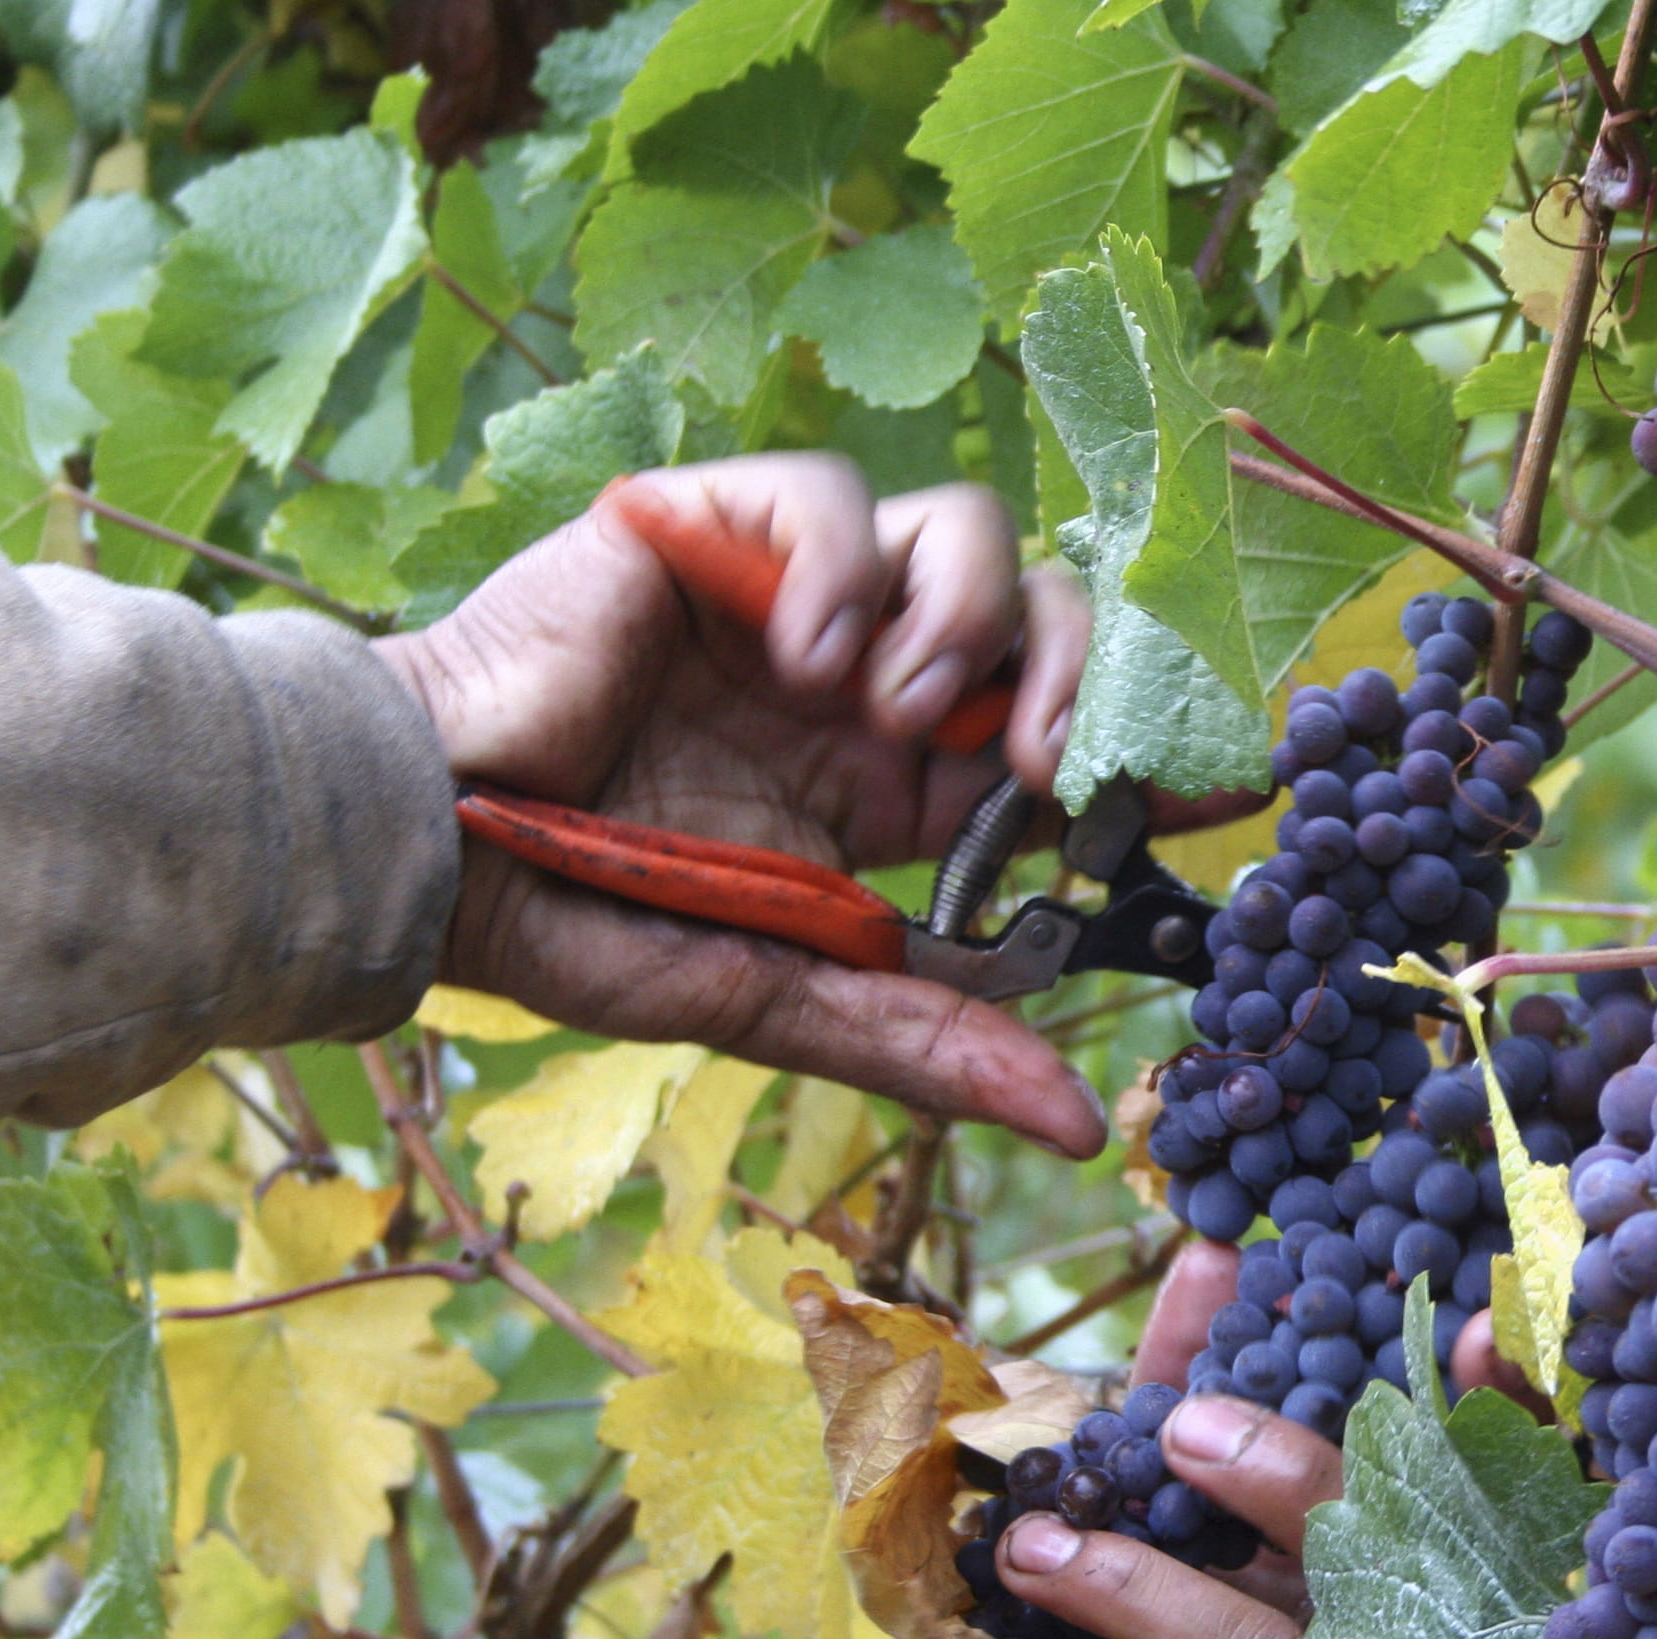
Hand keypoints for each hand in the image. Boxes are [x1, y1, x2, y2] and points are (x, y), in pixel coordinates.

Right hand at [376, 456, 1105, 1154]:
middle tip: (1035, 757)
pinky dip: (847, 567)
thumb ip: (929, 1041)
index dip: (1150, 748)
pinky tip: (802, 656)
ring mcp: (798, 598)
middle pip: (1049, 618)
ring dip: (968, 619)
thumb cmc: (586, 923)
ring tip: (900, 704)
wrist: (424, 849)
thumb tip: (1084, 1123)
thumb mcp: (782, 996)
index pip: (1062, 740)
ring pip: (968, 535)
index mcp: (895, 785)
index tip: (1231, 780)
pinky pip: (835, 497)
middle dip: (1078, 676)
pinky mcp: (714, 527)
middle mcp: (866, 681)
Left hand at [925, 1243, 1548, 1638]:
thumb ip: (1190, 1419)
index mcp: (1382, 1604)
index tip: (1480, 1332)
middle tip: (1183, 1425)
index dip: (1484, 1416)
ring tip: (1034, 1550)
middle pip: (1366, 1570)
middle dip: (1286, 1482)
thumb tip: (1211, 1260)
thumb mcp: (1185, 1557)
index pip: (1437, 1492)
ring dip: (1142, 1593)